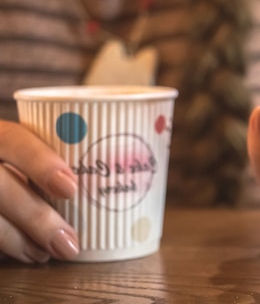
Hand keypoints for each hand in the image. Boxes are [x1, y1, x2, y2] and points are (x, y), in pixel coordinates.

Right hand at [0, 121, 79, 262]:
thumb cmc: (20, 159)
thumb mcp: (30, 148)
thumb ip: (57, 157)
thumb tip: (112, 185)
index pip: (12, 140)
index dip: (40, 162)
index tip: (71, 187)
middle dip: (35, 217)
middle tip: (69, 242)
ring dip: (18, 239)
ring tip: (52, 252)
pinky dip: (3, 247)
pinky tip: (26, 254)